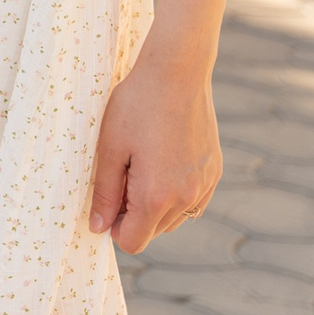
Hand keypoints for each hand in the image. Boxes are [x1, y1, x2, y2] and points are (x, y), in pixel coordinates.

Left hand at [89, 51, 222, 251]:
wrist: (178, 74)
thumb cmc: (136, 106)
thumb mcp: (110, 148)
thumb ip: (105, 193)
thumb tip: (99, 228)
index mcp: (157, 196)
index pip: (133, 240)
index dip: (113, 226)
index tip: (107, 199)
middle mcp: (187, 198)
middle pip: (153, 232)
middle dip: (133, 214)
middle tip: (122, 172)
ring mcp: (205, 186)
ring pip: (174, 219)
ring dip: (155, 205)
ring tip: (142, 164)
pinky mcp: (214, 172)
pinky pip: (193, 201)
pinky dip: (176, 193)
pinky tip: (163, 162)